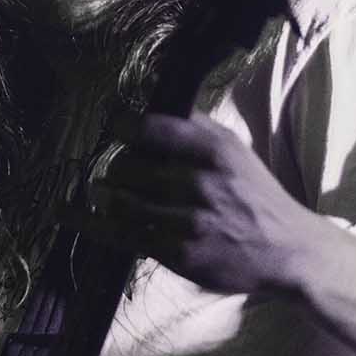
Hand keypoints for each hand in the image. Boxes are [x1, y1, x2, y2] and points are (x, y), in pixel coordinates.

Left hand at [73, 111, 317, 295]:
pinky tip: (66, 214)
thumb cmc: (256, 196)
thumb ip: (196, 126)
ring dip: (107, 195)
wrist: (289, 251)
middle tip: (119, 170)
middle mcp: (200, 182)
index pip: (151, 128)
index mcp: (214, 150)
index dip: (122, 125)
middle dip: (117, 167)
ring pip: (122, 202)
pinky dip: (90, 224)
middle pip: (128, 166)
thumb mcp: (235, 150)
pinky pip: (123, 236)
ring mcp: (189, 221)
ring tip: (106, 191)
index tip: (112, 125)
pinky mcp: (179, 254)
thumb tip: (154, 101)